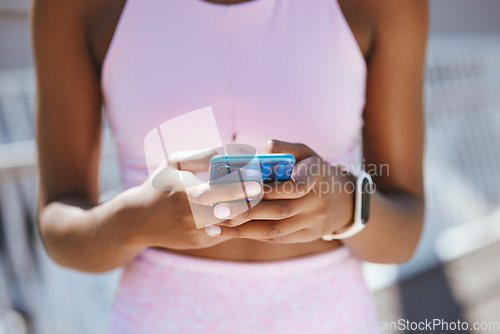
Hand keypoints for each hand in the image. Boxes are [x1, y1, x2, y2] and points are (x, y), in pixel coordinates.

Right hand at [122, 149, 261, 249]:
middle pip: (229, 213)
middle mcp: (190, 217)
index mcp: (184, 194)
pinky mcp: (200, 243)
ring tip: (263, 200)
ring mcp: (196, 233)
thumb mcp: (173, 163)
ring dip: (250, 214)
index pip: (215, 193)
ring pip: (231, 225)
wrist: (137, 221)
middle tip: (270, 192)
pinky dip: (240, 222)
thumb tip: (227, 152)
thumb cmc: (159, 185)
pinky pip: (226, 232)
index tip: (257, 181)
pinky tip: (250, 210)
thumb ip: (200, 156)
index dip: (238, 188)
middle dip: (252, 203)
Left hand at [206, 140, 354, 242]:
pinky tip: (231, 232)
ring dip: (243, 230)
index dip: (268, 190)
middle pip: (279, 211)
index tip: (241, 188)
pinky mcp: (306, 236)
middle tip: (218, 209)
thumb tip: (263, 150)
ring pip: (275, 230)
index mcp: (316, 178)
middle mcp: (316, 203)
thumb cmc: (315, 170)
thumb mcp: (306, 153)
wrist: (345, 201)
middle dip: (246, 211)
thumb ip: (285, 148)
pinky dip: (253, 235)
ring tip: (216, 226)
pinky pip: (277, 238)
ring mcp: (312, 223)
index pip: (293, 187)